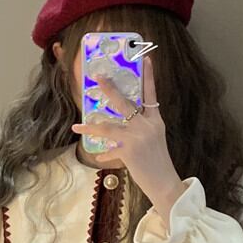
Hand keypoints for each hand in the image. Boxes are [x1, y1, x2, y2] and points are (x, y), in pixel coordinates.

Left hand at [70, 54, 185, 220]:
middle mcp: (146, 125)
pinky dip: (104, 154)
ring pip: (108, 127)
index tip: (147, 58)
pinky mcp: (129, 151)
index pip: (152, 94)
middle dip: (109, 89)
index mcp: (156, 121)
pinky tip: (99, 157)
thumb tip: (120, 130)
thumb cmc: (159, 163)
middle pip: (124, 102)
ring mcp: (137, 137)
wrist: (165, 184)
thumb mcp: (155, 141)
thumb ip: (141, 130)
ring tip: (77, 127)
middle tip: (97, 77)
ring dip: (90, 128)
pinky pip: (110, 150)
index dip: (149, 76)